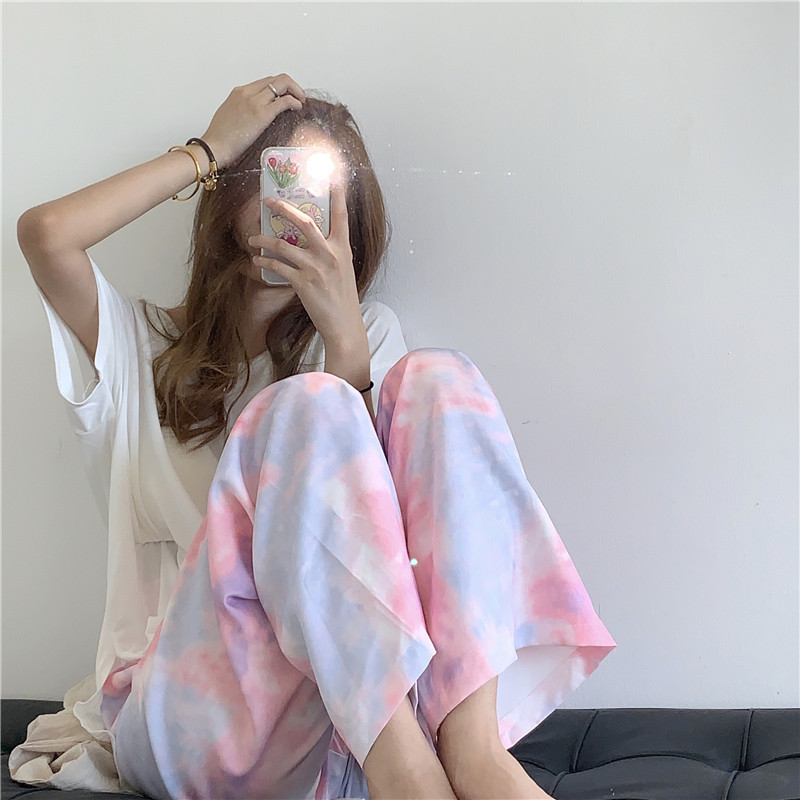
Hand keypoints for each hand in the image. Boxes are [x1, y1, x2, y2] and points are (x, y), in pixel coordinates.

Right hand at [200, 74, 304, 168]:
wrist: (213, 147)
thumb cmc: (219, 138)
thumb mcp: (230, 116)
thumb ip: (243, 111)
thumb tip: (254, 116)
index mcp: (239, 92)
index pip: (266, 81)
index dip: (280, 87)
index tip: (287, 96)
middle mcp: (247, 92)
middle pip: (276, 79)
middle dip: (291, 86)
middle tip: (298, 97)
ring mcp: (254, 101)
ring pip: (282, 83)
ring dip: (296, 91)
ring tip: (300, 102)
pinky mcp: (261, 114)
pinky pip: (284, 101)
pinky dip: (295, 102)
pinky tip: (297, 108)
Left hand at [244, 180, 366, 348]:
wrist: (344, 325)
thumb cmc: (343, 299)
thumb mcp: (344, 271)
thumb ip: (331, 254)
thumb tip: (313, 244)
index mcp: (343, 249)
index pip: (341, 217)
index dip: (337, 197)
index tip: (332, 179)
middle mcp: (330, 255)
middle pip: (305, 222)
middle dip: (284, 208)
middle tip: (269, 200)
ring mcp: (315, 268)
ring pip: (284, 245)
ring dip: (264, 240)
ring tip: (253, 239)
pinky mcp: (302, 283)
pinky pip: (278, 266)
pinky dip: (264, 261)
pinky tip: (257, 260)